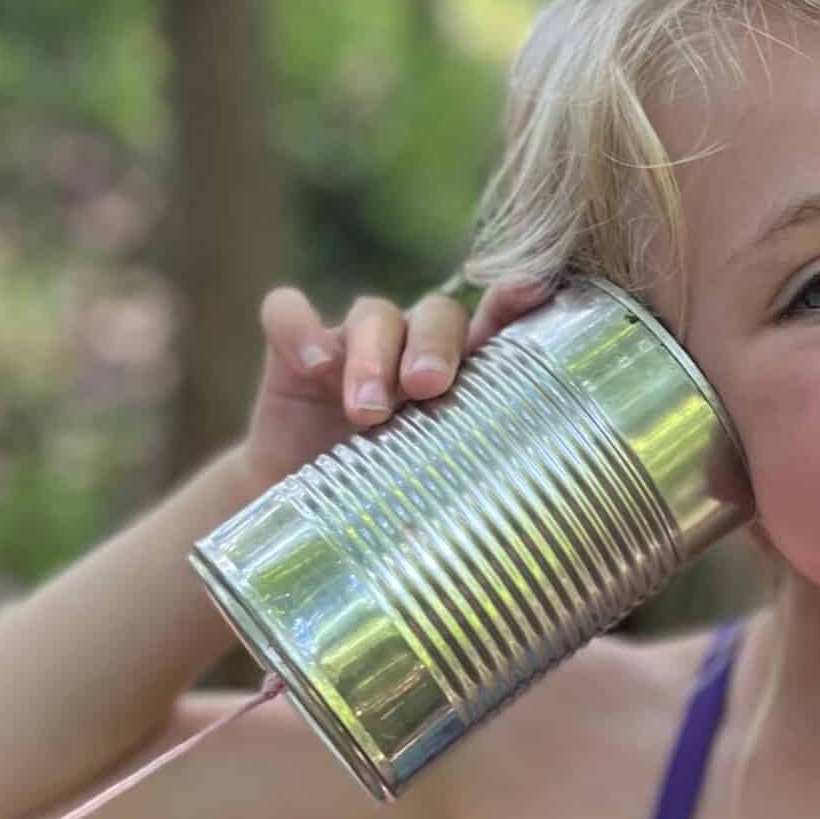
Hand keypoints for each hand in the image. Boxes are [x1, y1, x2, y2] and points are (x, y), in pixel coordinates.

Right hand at [240, 277, 550, 490]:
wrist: (303, 520)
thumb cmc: (385, 507)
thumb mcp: (430, 501)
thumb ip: (465, 491)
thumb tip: (505, 527)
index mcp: (466, 376)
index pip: (498, 323)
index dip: (514, 300)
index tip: (531, 290)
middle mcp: (414, 348)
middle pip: (437, 315)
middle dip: (435, 345)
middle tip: (427, 387)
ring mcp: (354, 344)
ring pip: (373, 314)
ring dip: (373, 355)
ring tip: (367, 413)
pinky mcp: (294, 351)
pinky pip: (288, 313)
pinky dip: (299, 330)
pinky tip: (310, 369)